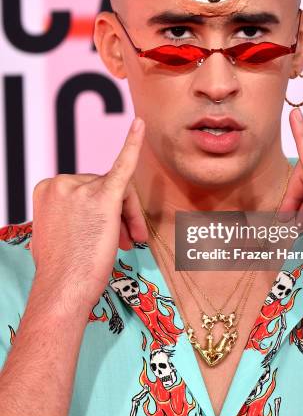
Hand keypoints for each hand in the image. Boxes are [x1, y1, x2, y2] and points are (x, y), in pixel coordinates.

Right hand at [30, 118, 147, 313]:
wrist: (62, 290)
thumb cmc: (62, 270)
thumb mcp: (57, 233)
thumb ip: (69, 214)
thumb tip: (84, 216)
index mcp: (49, 188)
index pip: (89, 189)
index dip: (106, 212)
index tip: (109, 234)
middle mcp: (62, 182)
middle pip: (107, 188)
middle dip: (121, 215)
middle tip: (130, 241)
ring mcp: (81, 188)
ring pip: (120, 191)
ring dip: (128, 216)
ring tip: (130, 240)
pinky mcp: (103, 197)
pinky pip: (122, 165)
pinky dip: (132, 143)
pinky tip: (139, 124)